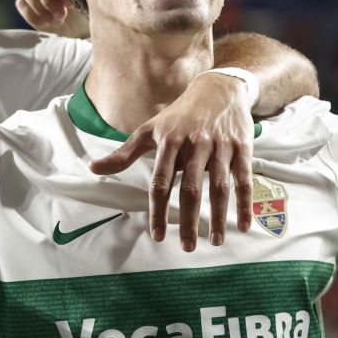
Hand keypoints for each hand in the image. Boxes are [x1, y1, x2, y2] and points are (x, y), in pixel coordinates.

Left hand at [90, 72, 253, 251]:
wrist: (217, 90)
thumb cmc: (178, 116)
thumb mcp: (149, 130)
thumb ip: (124, 153)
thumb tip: (93, 169)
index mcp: (169, 142)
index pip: (160, 182)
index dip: (158, 210)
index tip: (157, 235)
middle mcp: (194, 145)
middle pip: (190, 188)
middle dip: (189, 221)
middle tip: (187, 247)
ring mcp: (220, 147)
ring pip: (219, 186)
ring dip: (219, 216)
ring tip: (215, 241)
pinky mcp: (242, 148)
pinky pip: (244, 179)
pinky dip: (244, 203)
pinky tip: (243, 225)